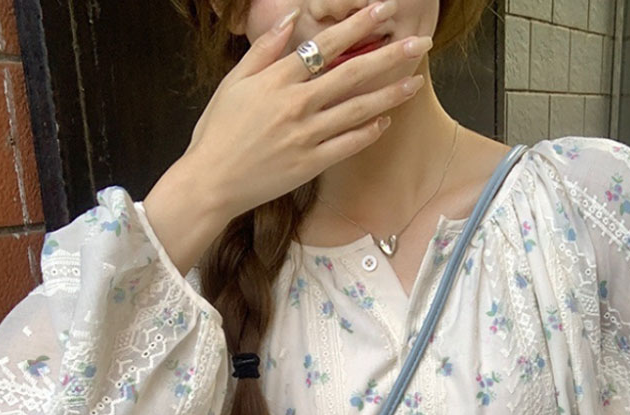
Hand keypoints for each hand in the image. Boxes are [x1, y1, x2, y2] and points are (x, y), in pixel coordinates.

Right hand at [144, 0, 430, 272]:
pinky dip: (368, 132)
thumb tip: (290, 18)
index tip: (382, 10)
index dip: (357, 25)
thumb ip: (264, 50)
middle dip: (388, 56)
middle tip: (418, 43)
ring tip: (414, 81)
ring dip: (389, 94)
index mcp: (276, 80)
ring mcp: (305, 136)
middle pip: (351, 74)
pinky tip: (386, 120)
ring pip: (356, 109)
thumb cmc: (217, 132)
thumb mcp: (234, 83)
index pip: (324, 44)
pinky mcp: (309, 164)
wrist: (210, 182)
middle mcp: (295, 104)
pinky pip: (347, 145)